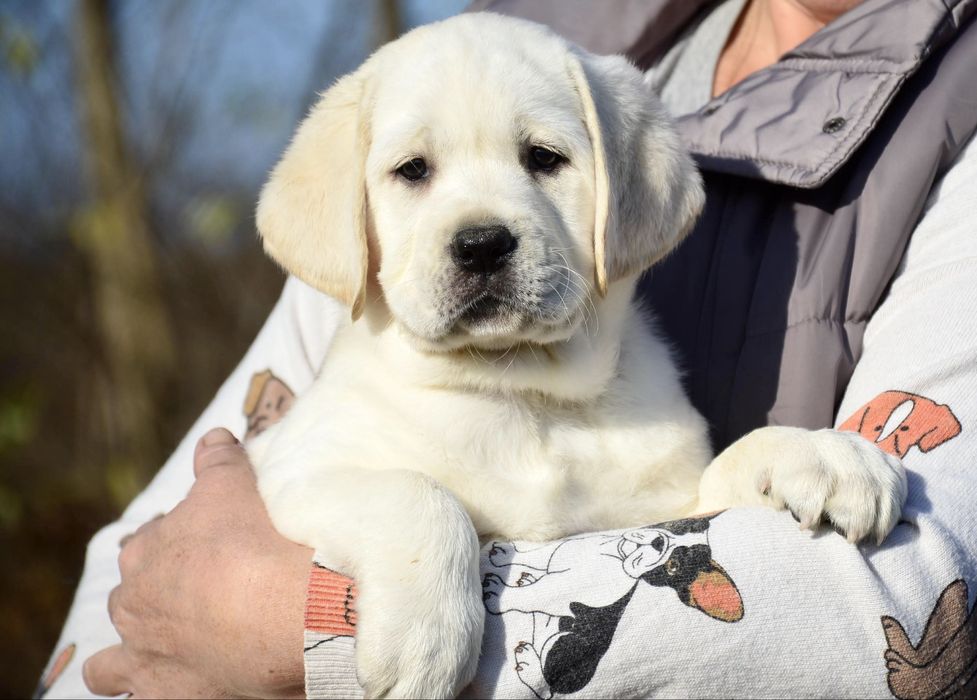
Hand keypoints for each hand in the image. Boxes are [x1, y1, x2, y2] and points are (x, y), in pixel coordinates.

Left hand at [84, 428, 311, 697]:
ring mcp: (142, 653)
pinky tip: (174, 687)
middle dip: (156, 597)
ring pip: (109, 665)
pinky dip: (148, 693)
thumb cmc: (250, 540)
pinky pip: (135, 698)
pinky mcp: (162, 694)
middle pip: (134, 597)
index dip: (175, 544)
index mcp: (147, 551)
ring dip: (129, 658)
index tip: (204, 547)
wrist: (273, 609)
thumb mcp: (232, 486)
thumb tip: (214, 436)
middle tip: (201, 596)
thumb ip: (218, 460)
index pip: (149, 543)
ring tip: (164, 653)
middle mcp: (134, 602)